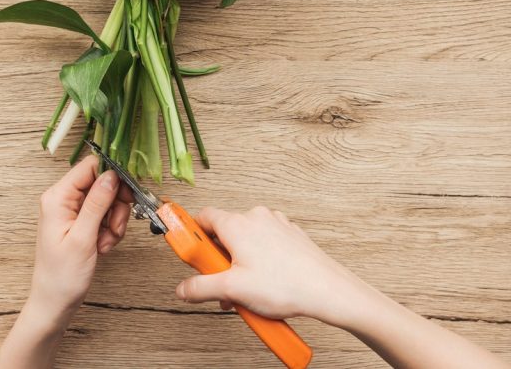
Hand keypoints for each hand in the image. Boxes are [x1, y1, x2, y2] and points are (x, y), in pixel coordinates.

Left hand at [28, 155, 131, 317]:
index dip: (112, 176)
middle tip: (115, 227)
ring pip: (107, 200)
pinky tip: (102, 246)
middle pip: (102, 183)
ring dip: (114, 221)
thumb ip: (97, 204)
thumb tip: (111, 175)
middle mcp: (63, 199)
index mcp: (57, 197)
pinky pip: (104, 215)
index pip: (90, 167)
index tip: (127, 193)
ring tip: (105, 242)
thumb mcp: (82, 238)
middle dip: (115, 205)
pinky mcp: (80, 222)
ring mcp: (72, 211)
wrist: (55, 302)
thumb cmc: (62, 276)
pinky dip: (109, 230)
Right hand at [174, 206, 368, 326]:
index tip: (187, 250)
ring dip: (239, 264)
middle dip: (218, 261)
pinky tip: (265, 286)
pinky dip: (260, 262)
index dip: (191, 235)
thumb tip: (184, 288)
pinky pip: (265, 245)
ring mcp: (275, 225)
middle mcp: (256, 217)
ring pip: (246, 241)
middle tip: (220, 283)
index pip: (203, 217)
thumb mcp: (232, 290)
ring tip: (246, 292)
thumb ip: (201, 287)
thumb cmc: (285, 285)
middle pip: (224, 233)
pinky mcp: (290, 236)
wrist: (327, 290)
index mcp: (237, 224)